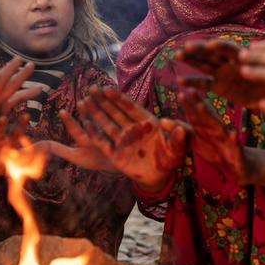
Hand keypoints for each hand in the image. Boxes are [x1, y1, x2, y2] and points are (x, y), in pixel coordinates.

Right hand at [44, 87, 185, 191]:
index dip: (119, 98)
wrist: (160, 175)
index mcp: (146, 122)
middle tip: (92, 88)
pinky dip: (94, 134)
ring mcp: (122, 140)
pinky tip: (85, 124)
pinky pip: (103, 142)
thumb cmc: (170, 159)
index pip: (131, 107)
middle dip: (103, 100)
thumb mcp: (178, 150)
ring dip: (96, 113)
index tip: (108, 88)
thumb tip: (179, 127)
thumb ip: (179, 138)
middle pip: (115, 112)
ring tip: (84, 100)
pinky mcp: (116, 154)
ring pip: (106, 124)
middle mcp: (132, 129)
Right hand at [176, 39, 264, 105]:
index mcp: (242, 57)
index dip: (220, 46)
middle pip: (212, 53)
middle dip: (199, 50)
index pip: (230, 49)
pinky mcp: (219, 86)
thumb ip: (263, 68)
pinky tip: (179, 81)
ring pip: (204, 64)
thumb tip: (261, 61)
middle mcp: (230, 62)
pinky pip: (204, 83)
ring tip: (177, 55)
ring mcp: (223, 73)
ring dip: (191, 60)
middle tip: (185, 47)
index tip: (210, 44)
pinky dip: (192, 82)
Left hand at [176, 89, 244, 181]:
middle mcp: (217, 129)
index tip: (179, 92)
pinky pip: (236, 145)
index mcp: (206, 127)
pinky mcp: (237, 152)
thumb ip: (181, 131)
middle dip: (198, 103)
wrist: (239, 167)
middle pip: (206, 115)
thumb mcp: (196, 141)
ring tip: (203, 106)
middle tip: (191, 90)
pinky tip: (233, 133)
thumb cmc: (216, 150)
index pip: (195, 114)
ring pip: (219, 126)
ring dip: (212, 117)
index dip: (188, 104)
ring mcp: (227, 139)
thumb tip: (162, 121)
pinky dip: (234, 139)